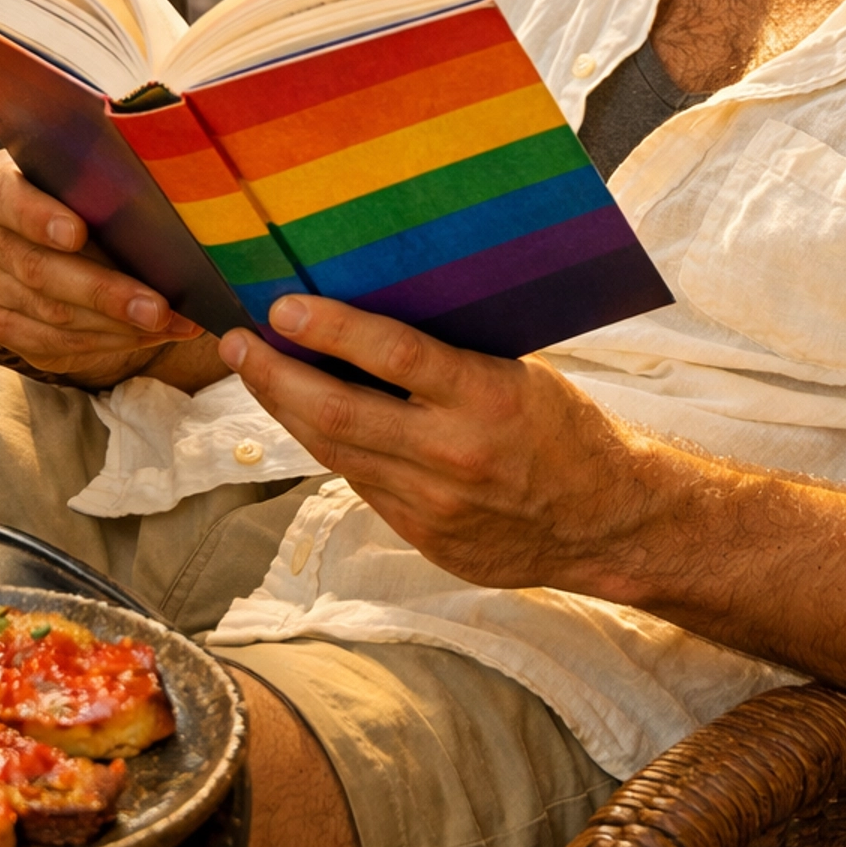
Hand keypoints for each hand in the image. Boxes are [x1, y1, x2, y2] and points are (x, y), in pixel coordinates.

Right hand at [0, 150, 206, 389]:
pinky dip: (109, 342)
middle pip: (37, 268)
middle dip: (104, 292)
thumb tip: (170, 218)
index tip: (76, 233)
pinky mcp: (2, 325)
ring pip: (51, 313)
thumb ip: (109, 188)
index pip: (3, 197)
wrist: (60, 237)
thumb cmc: (85, 197)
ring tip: (170, 323)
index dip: (38, 217)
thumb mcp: (90, 180)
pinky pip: (55, 343)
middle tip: (157, 307)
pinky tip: (148, 336)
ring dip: (117, 324)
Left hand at [217, 294, 650, 595]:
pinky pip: (363, 485)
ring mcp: (436, 506)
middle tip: (238, 344)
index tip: (282, 308)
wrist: (606, 522)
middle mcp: (455, 455)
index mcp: (488, 397)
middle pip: (340, 413)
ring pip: (338, 453)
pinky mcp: (425, 538)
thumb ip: (448, 358)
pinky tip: (307, 421)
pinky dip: (331, 449)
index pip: (393, 356)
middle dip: (276, 376)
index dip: (330, 330)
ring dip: (287, 412)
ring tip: (255, 374)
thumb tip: (368, 321)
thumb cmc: (566, 429)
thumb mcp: (519, 372)